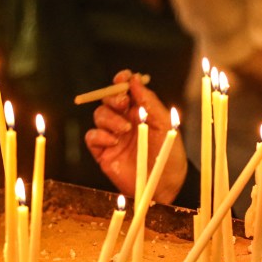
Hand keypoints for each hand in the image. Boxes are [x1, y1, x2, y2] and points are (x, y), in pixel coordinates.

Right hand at [84, 69, 187, 203]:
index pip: (124, 90)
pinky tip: (114, 141)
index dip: (121, 81)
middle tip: (122, 103)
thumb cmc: (169, 152)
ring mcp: (112, 135)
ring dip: (109, 118)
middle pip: (108, 100)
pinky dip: (100, 135)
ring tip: (125, 129)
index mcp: (138, 110)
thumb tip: (135, 79)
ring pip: (99, 116)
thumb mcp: (165, 124)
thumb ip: (150, 101)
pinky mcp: (103, 152)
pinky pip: (92, 137)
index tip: (123, 78)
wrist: (165, 183)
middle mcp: (123, 120)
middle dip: (112, 97)